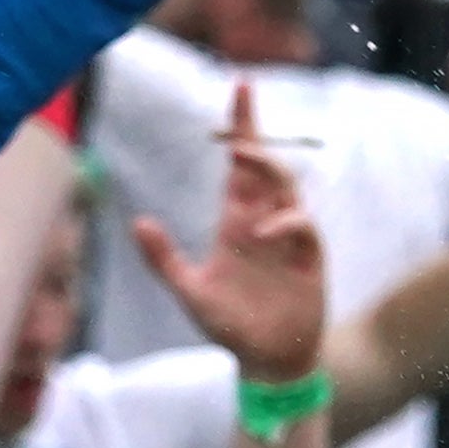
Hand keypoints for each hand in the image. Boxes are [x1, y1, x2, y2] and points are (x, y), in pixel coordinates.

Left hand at [133, 82, 328, 384]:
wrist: (266, 361)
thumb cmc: (230, 327)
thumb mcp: (189, 293)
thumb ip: (163, 259)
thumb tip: (138, 222)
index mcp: (235, 221)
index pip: (239, 163)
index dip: (242, 124)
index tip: (242, 85)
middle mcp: (263, 221)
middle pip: (265, 165)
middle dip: (254, 140)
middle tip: (234, 134)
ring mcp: (289, 238)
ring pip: (286, 187)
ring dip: (267, 171)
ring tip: (242, 161)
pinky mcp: (309, 259)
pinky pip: (303, 226)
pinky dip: (285, 222)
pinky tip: (262, 233)